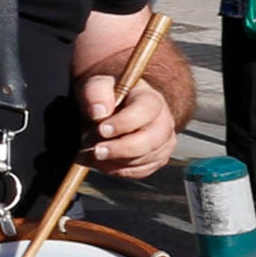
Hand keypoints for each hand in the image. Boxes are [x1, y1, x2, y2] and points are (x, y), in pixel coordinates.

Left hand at [79, 61, 180, 176]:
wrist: (113, 105)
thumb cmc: (107, 93)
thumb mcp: (98, 84)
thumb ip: (96, 93)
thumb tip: (98, 113)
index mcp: (151, 99)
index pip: (145, 111)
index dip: (124, 123)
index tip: (102, 129)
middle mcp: (163, 121)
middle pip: (150, 141)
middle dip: (121, 149)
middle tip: (96, 151)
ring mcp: (163, 142)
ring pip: (144, 160)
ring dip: (115, 161)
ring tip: (92, 154)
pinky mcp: (157, 159)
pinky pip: (140, 171)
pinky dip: (118, 170)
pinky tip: (101, 161)